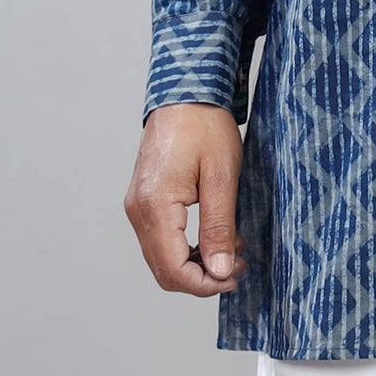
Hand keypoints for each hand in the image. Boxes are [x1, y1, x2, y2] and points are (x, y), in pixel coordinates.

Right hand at [124, 102, 244, 295]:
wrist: (185, 90)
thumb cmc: (204, 124)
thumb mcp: (221, 176)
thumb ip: (219, 227)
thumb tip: (218, 270)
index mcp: (155, 206)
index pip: (172, 270)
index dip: (204, 284)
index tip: (234, 277)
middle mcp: (138, 211)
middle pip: (164, 269)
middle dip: (202, 277)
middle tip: (237, 266)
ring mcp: (138, 205)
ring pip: (161, 257)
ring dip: (195, 263)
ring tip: (232, 250)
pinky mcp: (144, 199)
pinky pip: (161, 238)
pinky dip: (186, 247)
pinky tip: (214, 236)